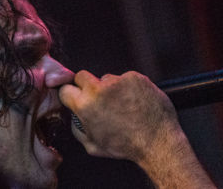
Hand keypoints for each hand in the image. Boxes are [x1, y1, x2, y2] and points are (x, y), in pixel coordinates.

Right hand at [58, 70, 180, 161]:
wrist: (157, 141)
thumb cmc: (127, 146)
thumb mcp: (93, 146)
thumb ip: (78, 129)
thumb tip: (74, 117)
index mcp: (85, 106)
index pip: (65, 89)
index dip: (70, 94)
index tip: (75, 96)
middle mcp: (99, 89)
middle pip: (82, 76)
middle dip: (85, 85)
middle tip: (97, 97)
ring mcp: (118, 81)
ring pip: (107, 78)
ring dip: (111, 88)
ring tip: (124, 105)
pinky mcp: (134, 77)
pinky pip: (126, 78)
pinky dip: (129, 87)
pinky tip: (136, 101)